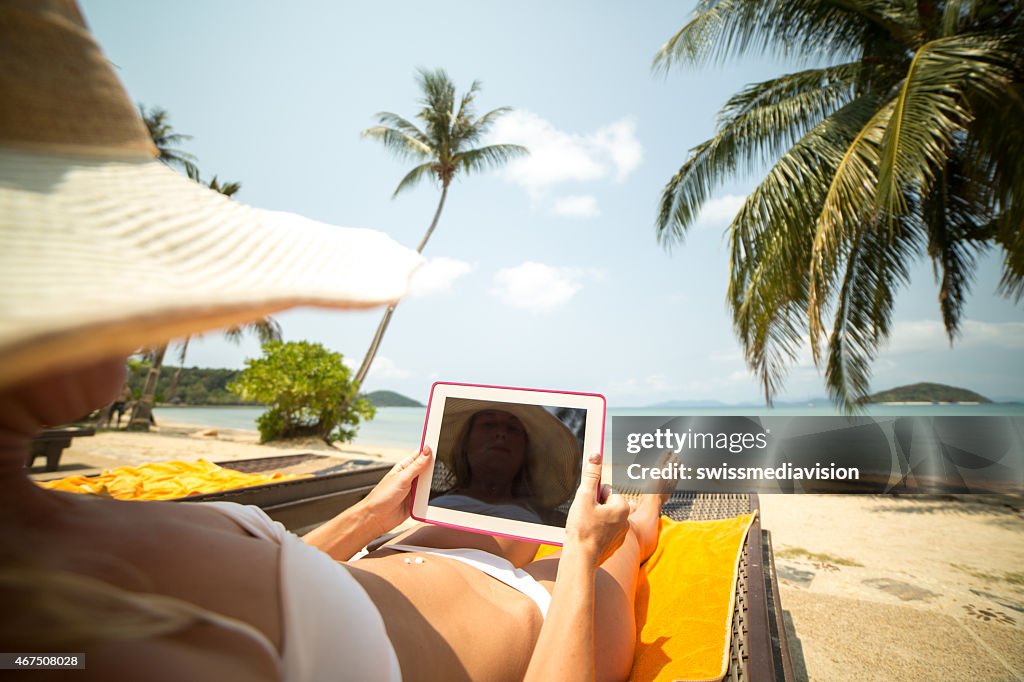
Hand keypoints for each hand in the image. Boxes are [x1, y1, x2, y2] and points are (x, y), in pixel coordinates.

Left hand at [357, 445, 433, 535]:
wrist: (376, 518)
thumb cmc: (381, 496)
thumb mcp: (402, 478)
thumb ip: (417, 465)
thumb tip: (428, 451)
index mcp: (405, 466)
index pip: (421, 454)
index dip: (431, 450)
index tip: (442, 447)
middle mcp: (411, 477)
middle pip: (429, 469)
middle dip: (435, 470)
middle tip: (439, 471)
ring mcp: (415, 489)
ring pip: (431, 484)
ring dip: (433, 485)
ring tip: (429, 488)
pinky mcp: (417, 501)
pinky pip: (429, 497)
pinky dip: (431, 498)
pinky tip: (431, 498)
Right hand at [564, 451, 629, 566]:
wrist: (580, 558)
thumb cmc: (582, 528)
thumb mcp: (584, 497)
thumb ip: (591, 475)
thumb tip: (596, 456)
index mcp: (622, 507)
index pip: (607, 490)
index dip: (593, 496)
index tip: (587, 507)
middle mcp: (626, 520)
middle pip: (607, 504)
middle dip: (596, 507)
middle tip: (585, 518)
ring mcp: (622, 534)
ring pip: (606, 518)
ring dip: (596, 519)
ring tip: (586, 528)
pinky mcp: (615, 546)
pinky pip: (606, 532)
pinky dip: (597, 532)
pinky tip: (588, 538)